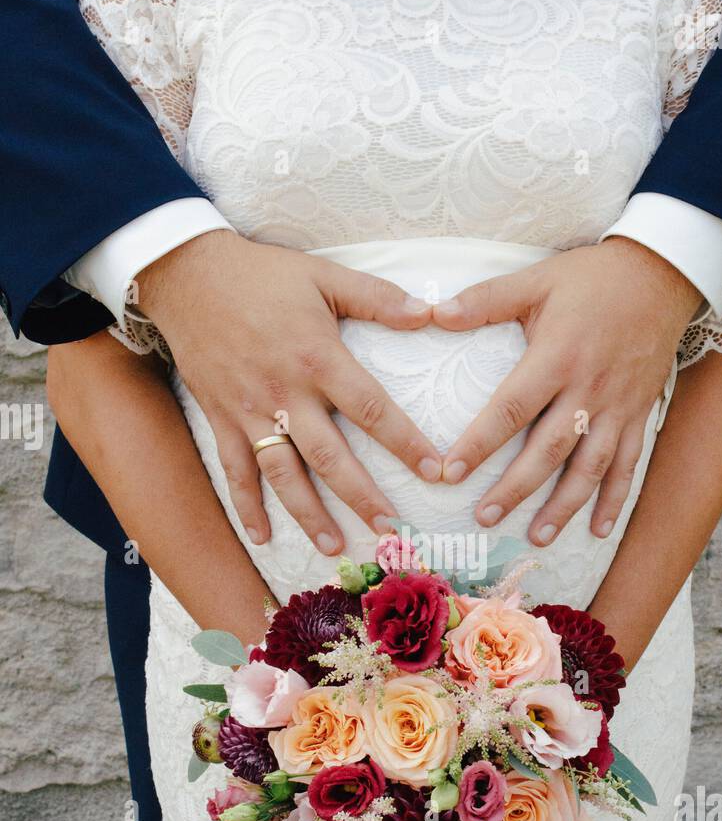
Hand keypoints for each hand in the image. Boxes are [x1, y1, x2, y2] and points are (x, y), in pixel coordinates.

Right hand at [136, 230, 442, 553]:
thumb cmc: (261, 274)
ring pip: (283, 473)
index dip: (405, 442)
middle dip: (362, 496)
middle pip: (330, 456)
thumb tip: (430, 313)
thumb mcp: (323, 274)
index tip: (435, 472)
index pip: (371, 408)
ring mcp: (249, 411)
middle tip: (390, 529)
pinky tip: (262, 538)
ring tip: (334, 546)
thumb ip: (377, 297)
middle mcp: (285, 392)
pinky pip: (235, 471)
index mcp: (317, 356)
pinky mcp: (221, 418)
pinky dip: (247, 506)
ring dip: (309, 514)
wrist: (186, 274)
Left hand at [431, 238, 702, 544]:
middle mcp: (588, 389)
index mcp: (557, 356)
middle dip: (515, 488)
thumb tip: (433, 313)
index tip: (449, 473)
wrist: (663, 274)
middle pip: (548, 449)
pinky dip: (616, 499)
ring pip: (590, 467)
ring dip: (564, 505)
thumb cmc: (593, 278)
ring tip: (538, 536)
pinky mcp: (640, 414)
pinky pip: (629, 463)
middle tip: (484, 518)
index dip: (479, 443)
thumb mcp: (537, 279)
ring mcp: (618, 406)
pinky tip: (600, 529)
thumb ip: (486, 300)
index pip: (511, 409)